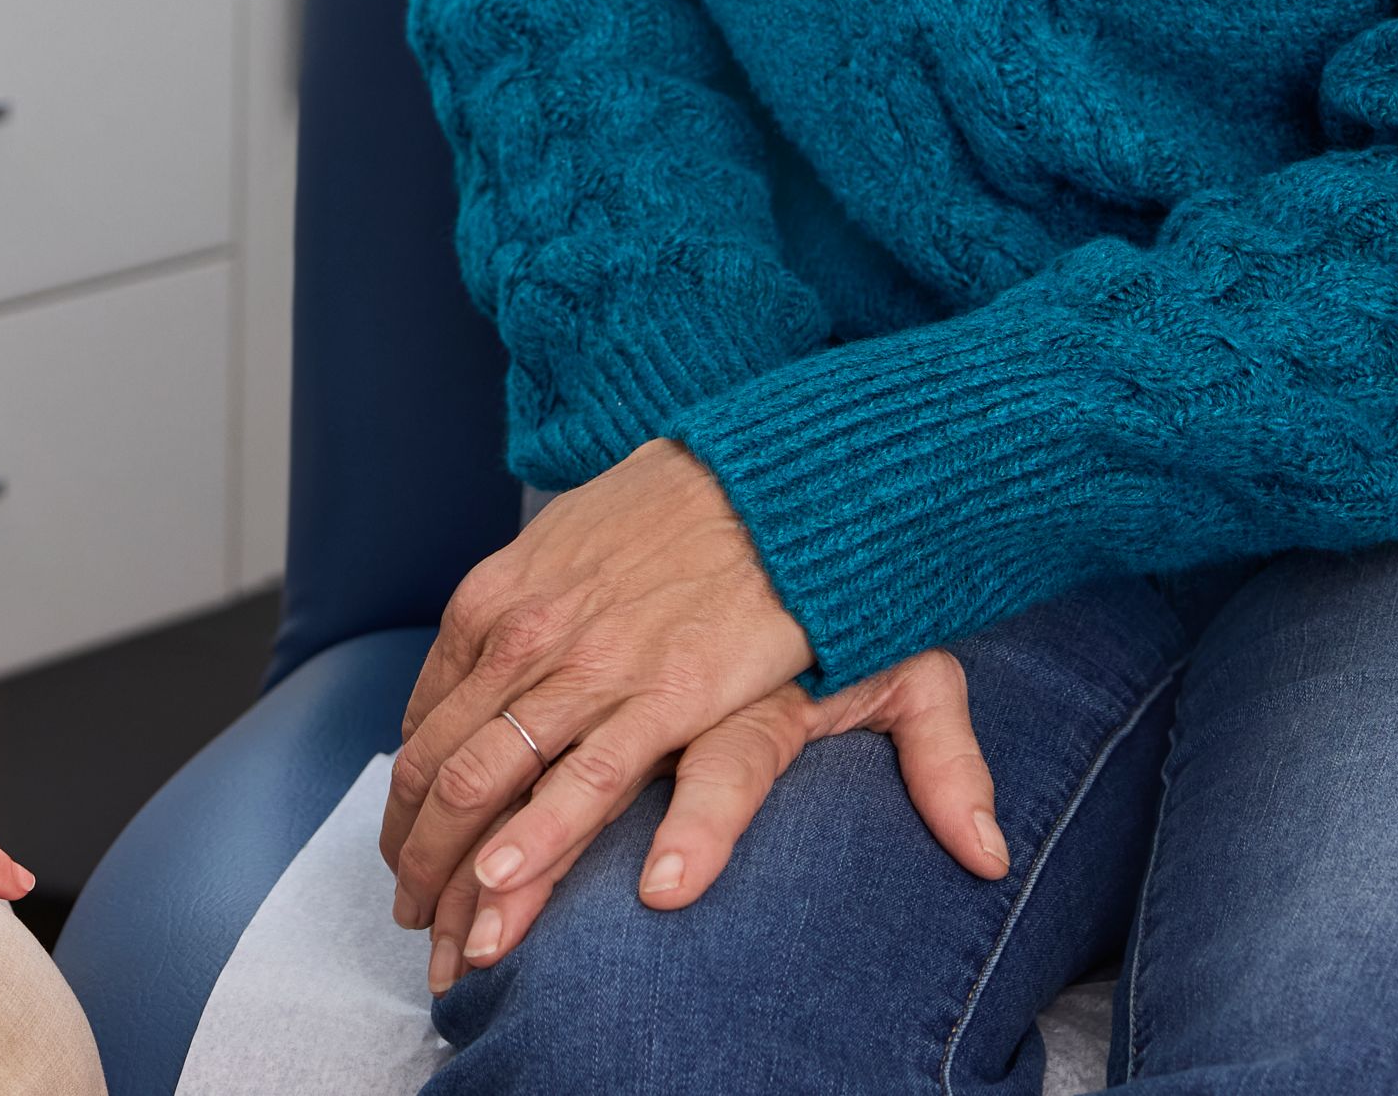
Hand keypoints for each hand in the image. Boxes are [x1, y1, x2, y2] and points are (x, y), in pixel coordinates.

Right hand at [373, 444, 999, 985]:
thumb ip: (942, 764)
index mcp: (686, 686)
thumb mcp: (906, 670)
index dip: (535, 853)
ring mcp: (544, 614)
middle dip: (450, 868)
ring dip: (417, 820)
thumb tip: (990, 857)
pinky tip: (411, 796)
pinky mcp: (509, 583)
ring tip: (408, 891)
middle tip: (437, 939)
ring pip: (451, 733)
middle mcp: (601, 653)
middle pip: (495, 773)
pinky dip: (417, 744)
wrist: (768, 458)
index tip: (498, 907)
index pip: (591, 785)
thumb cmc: (827, 579)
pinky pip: (441, 679)